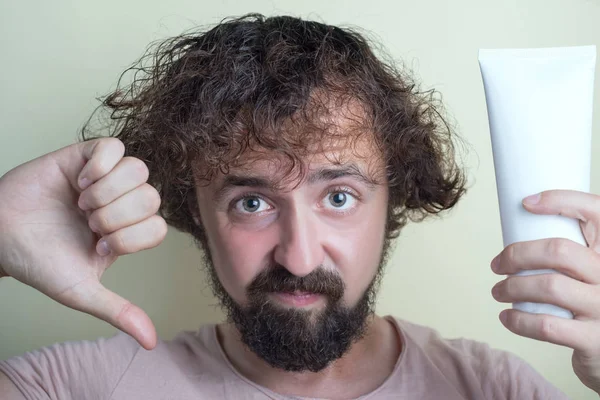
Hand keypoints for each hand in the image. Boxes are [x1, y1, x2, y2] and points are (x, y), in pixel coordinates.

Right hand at [0, 138, 166, 349]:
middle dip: (117, 215)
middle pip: (151, 196)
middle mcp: (122, 204)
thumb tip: (150, 341)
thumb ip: (117, 311)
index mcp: (127, 233)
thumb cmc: (39, 262)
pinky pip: (114, 146)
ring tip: (81, 202)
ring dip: (108, 190)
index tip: (98, 246)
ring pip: (139, 169)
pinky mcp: (85, 156)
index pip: (158, 227)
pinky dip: (100, 164)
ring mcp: (106, 178)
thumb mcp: (80, 292)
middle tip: (87, 222)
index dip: (131, 237)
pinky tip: (79, 180)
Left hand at [490, 189, 599, 393]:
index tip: (527, 203)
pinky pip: (547, 326)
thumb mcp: (589, 268)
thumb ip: (569, 248)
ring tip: (498, 291)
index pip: (596, 210)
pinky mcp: (594, 339)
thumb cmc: (589, 299)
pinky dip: (519, 321)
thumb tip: (520, 220)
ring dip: (511, 288)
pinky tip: (507, 317)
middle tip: (497, 265)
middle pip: (558, 251)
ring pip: (549, 287)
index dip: (561, 200)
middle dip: (517, 255)